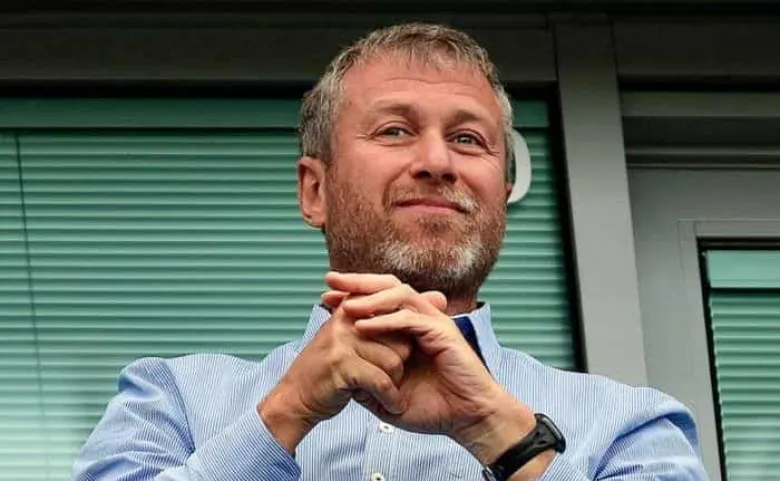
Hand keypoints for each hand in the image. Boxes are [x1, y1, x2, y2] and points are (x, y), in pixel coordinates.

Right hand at [257, 290, 412, 452]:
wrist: (297, 398)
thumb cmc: (335, 369)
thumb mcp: (360, 336)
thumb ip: (397, 317)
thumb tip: (440, 295)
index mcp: (353, 306)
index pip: (396, 310)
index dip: (406, 336)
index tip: (407, 355)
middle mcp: (347, 318)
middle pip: (401, 337)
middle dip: (401, 363)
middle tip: (386, 377)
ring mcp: (343, 340)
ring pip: (395, 360)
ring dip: (396, 383)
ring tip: (386, 391)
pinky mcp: (342, 365)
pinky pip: (381, 380)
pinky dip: (390, 398)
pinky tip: (390, 405)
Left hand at [325, 272, 550, 479]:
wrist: (467, 420)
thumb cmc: (435, 408)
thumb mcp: (389, 397)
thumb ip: (367, 383)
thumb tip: (340, 376)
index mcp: (410, 328)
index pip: (379, 299)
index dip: (353, 294)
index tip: (325, 298)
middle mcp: (422, 318)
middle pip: (388, 285)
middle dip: (358, 281)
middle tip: (330, 280)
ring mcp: (434, 323)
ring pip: (400, 294)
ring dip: (371, 297)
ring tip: (345, 304)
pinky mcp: (443, 333)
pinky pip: (410, 319)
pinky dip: (385, 320)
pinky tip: (363, 325)